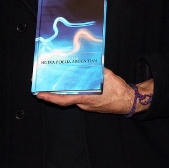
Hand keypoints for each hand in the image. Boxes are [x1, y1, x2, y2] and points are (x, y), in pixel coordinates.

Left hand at [36, 68, 152, 114]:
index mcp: (86, 98)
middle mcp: (83, 103)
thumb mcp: (106, 76)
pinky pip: (77, 97)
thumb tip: (84, 63)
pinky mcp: (90, 103)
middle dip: (51, 92)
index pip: (63, 99)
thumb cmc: (118, 90)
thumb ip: (94, 70)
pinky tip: (69, 83)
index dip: (50, 97)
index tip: (39, 94)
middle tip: (40, 84)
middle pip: (64, 97)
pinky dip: (71, 90)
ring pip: (71, 97)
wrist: (129, 101)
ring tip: (51, 81)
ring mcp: (87, 104)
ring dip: (61, 91)